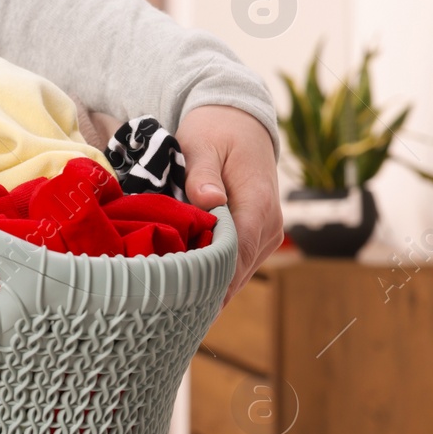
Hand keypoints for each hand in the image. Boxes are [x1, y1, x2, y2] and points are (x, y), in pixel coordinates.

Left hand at [176, 104, 283, 303]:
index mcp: (259, 205)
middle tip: (162, 309)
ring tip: (166, 303)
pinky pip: (234, 266)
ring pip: (236, 274)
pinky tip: (183, 288)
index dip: (211, 281)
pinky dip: (212, 276)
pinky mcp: (256, 239)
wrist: (240, 124)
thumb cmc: (217, 133)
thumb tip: (209, 201)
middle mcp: (270, 227)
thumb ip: (203, 175)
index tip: (182, 300)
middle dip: (202, 290)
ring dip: (206, 286)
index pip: (237, 253)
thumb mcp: (203, 145)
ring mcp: (266, 236)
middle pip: (236, 272)